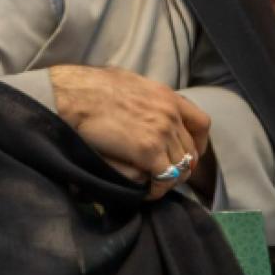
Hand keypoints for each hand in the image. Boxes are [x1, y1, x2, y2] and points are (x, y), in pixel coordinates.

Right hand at [49, 64, 212, 197]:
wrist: (74, 95)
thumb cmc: (89, 87)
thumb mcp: (126, 81)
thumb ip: (143, 95)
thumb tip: (138, 102)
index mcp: (167, 96)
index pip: (201, 123)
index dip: (198, 144)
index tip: (190, 154)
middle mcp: (170, 113)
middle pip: (190, 150)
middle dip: (182, 166)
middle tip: (167, 176)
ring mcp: (162, 132)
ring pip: (181, 167)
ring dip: (169, 180)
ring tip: (154, 187)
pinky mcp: (148, 151)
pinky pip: (164, 178)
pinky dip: (157, 189)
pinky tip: (147, 193)